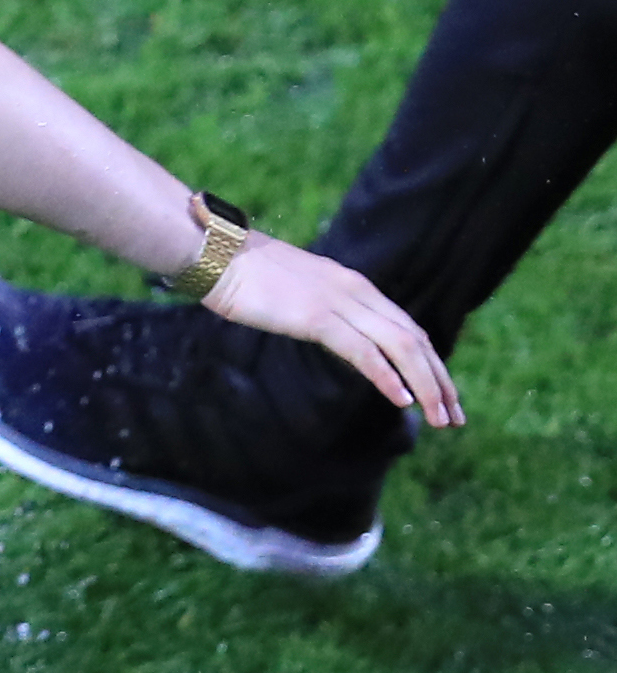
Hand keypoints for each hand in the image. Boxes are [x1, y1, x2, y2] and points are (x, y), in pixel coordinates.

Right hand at [203, 236, 463, 427]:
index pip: (407, 328)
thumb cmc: (243, 273)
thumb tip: (324, 328)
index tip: (444, 394)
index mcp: (354, 285)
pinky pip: (364, 352)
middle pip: (415, 339)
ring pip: (400, 347)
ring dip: (426, 385)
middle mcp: (357, 292)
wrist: (216, 254)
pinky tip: (403, 401)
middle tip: (455, 416)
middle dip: (441, 380)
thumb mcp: (294, 291)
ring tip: (441, 418)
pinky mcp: (317, 317)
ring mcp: (339, 303)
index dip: (432, 362)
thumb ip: (319, 308)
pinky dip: (388, 377)